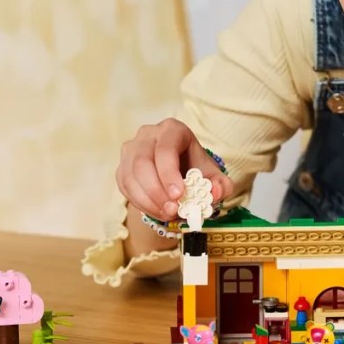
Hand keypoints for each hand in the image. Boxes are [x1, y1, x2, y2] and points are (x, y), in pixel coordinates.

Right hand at [116, 118, 234, 221]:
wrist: (181, 168)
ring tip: (166, 214)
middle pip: (143, 162)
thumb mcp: (213, 175)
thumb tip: (216, 193)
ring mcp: (131, 149)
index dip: (169, 174)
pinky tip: (156, 211)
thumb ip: (221, 185)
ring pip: (130, 175)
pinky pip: (125, 185)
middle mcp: (148, 134)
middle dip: (156, 191)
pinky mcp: (122, 166)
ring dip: (147, 200)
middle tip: (172, 210)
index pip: (165, 149)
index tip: (178, 195)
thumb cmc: (196, 168)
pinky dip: (139, 202)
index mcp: (172, 129)